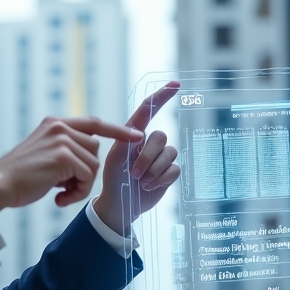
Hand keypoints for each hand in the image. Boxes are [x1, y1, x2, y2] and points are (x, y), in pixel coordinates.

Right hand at [0, 116, 142, 217]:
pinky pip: (86, 176)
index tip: (136, 135)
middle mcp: (59, 127)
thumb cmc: (19, 178)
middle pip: (95, 149)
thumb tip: (88, 158)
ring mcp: (62, 139)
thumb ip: (64, 149)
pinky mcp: (63, 156)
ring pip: (93, 164)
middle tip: (65, 189)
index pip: (94, 123)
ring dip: (81, 185)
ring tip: (60, 193)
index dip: (117, 130)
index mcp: (54, 123)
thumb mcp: (44, 153)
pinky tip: (58, 198)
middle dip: (86, 172)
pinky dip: (77, 192)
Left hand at [93, 82, 180, 236]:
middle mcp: (150, 142)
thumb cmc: (114, 179)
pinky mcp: (169, 172)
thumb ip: (126, 141)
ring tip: (140, 181)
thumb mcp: (115, 158)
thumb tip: (145, 133)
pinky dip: (160, 180)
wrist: (120, 205)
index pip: (149, 110)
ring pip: (169, 154)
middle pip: (161, 137)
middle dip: (147, 158)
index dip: (162, 96)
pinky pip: (174, 169)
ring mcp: (161, 157)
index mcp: (134, 134)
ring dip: (153, 171)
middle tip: (134, 173)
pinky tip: (149, 186)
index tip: (175, 84)